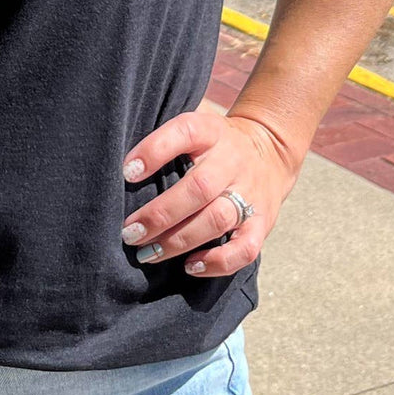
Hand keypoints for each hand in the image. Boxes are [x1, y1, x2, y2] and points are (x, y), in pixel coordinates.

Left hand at [120, 110, 301, 278]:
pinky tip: (190, 266)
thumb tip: (123, 171)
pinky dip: (217, 262)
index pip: (184, 133)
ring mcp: (249, 193)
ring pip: (217, 219)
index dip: (154, 151)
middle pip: (199, 188)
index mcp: (210, 131)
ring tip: (148, 253)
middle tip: (130, 233)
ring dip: (179, 241)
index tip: (126, 172)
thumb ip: (166, 142)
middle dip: (160, 215)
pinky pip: (245, 248)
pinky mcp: (263, 223)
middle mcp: (231, 161)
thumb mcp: (195, 128)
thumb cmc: (214, 144)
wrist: (270, 151)